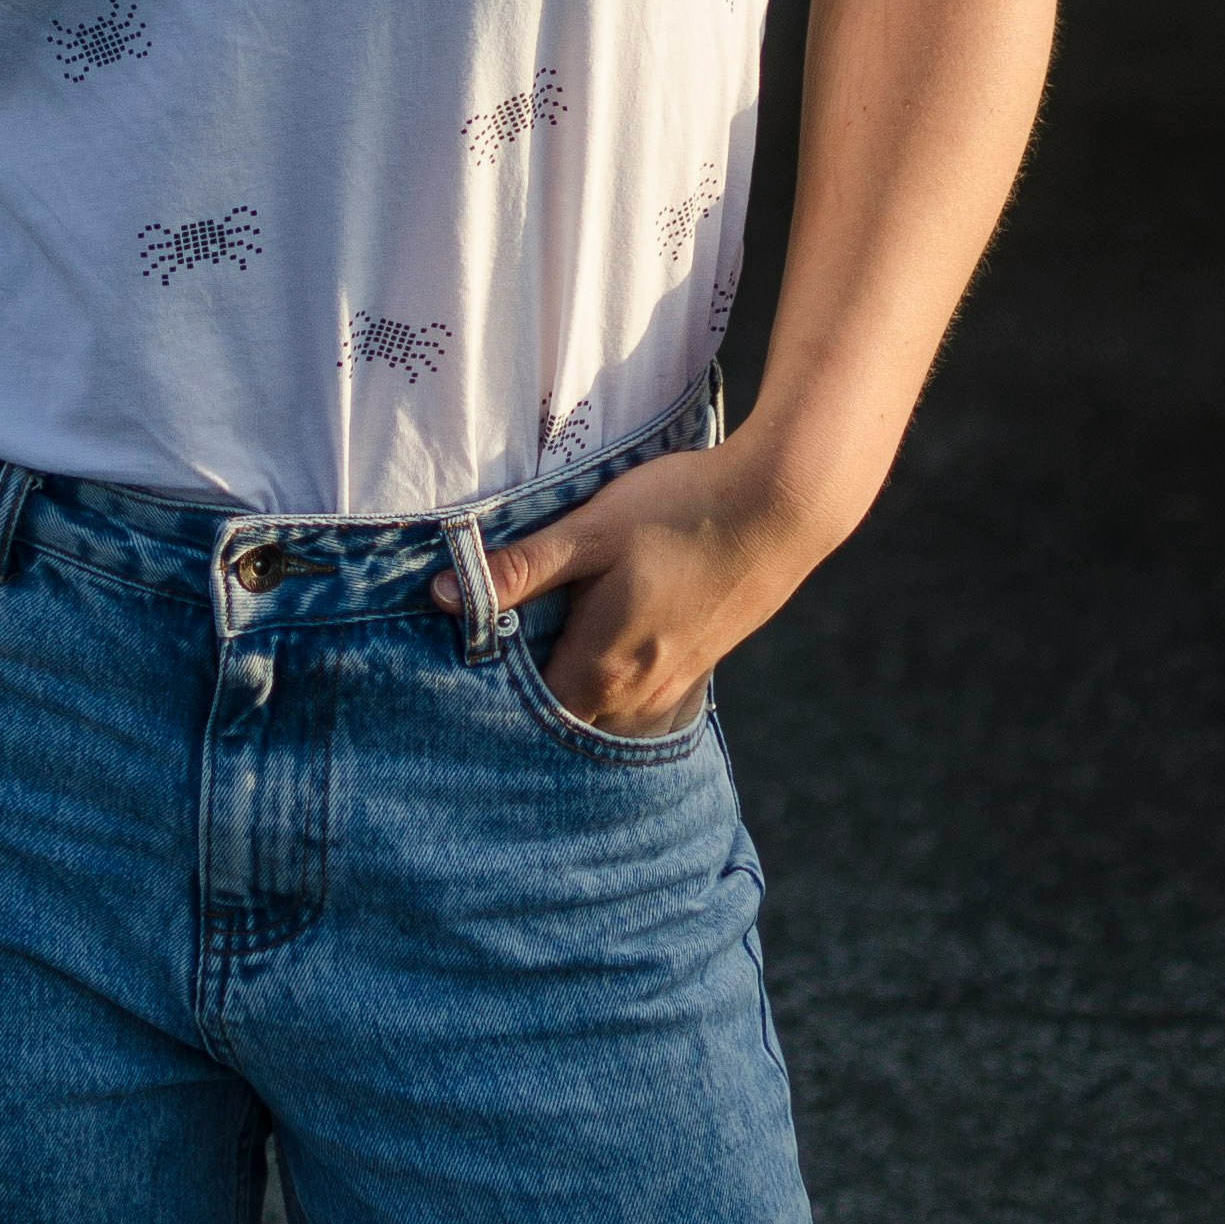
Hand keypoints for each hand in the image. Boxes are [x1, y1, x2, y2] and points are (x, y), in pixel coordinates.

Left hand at [430, 422, 854, 734]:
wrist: (783, 506)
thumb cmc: (681, 512)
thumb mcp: (590, 531)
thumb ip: (519, 569)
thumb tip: (441, 596)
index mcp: (599, 671)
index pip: (523, 714)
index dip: (488, 692)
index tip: (457, 660)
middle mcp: (634, 695)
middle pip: (562, 717)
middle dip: (525, 695)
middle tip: (491, 651)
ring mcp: (671, 685)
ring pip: (601, 708)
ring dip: (570, 686)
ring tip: (541, 642)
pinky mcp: (697, 664)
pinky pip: (635, 693)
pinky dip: (608, 677)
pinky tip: (600, 634)